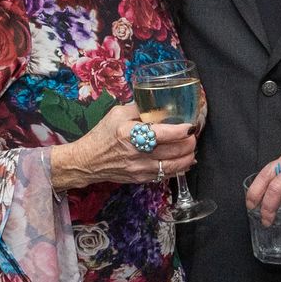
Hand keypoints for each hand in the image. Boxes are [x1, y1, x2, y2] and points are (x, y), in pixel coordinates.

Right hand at [50, 101, 196, 191]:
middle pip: (174, 151)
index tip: (190, 126)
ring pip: (174, 166)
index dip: (182, 130)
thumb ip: (140, 108)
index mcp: (130, 134)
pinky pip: (166, 175)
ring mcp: (140, 169)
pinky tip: (184, 160)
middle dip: (189, 143)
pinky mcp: (141, 178)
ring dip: (188, 157)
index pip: (164, 133)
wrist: (87, 161)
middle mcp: (137, 153)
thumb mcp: (117, 114)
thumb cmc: (102, 134)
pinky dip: (179, 168)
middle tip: (193, 135)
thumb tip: (161, 103)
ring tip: (191, 148)